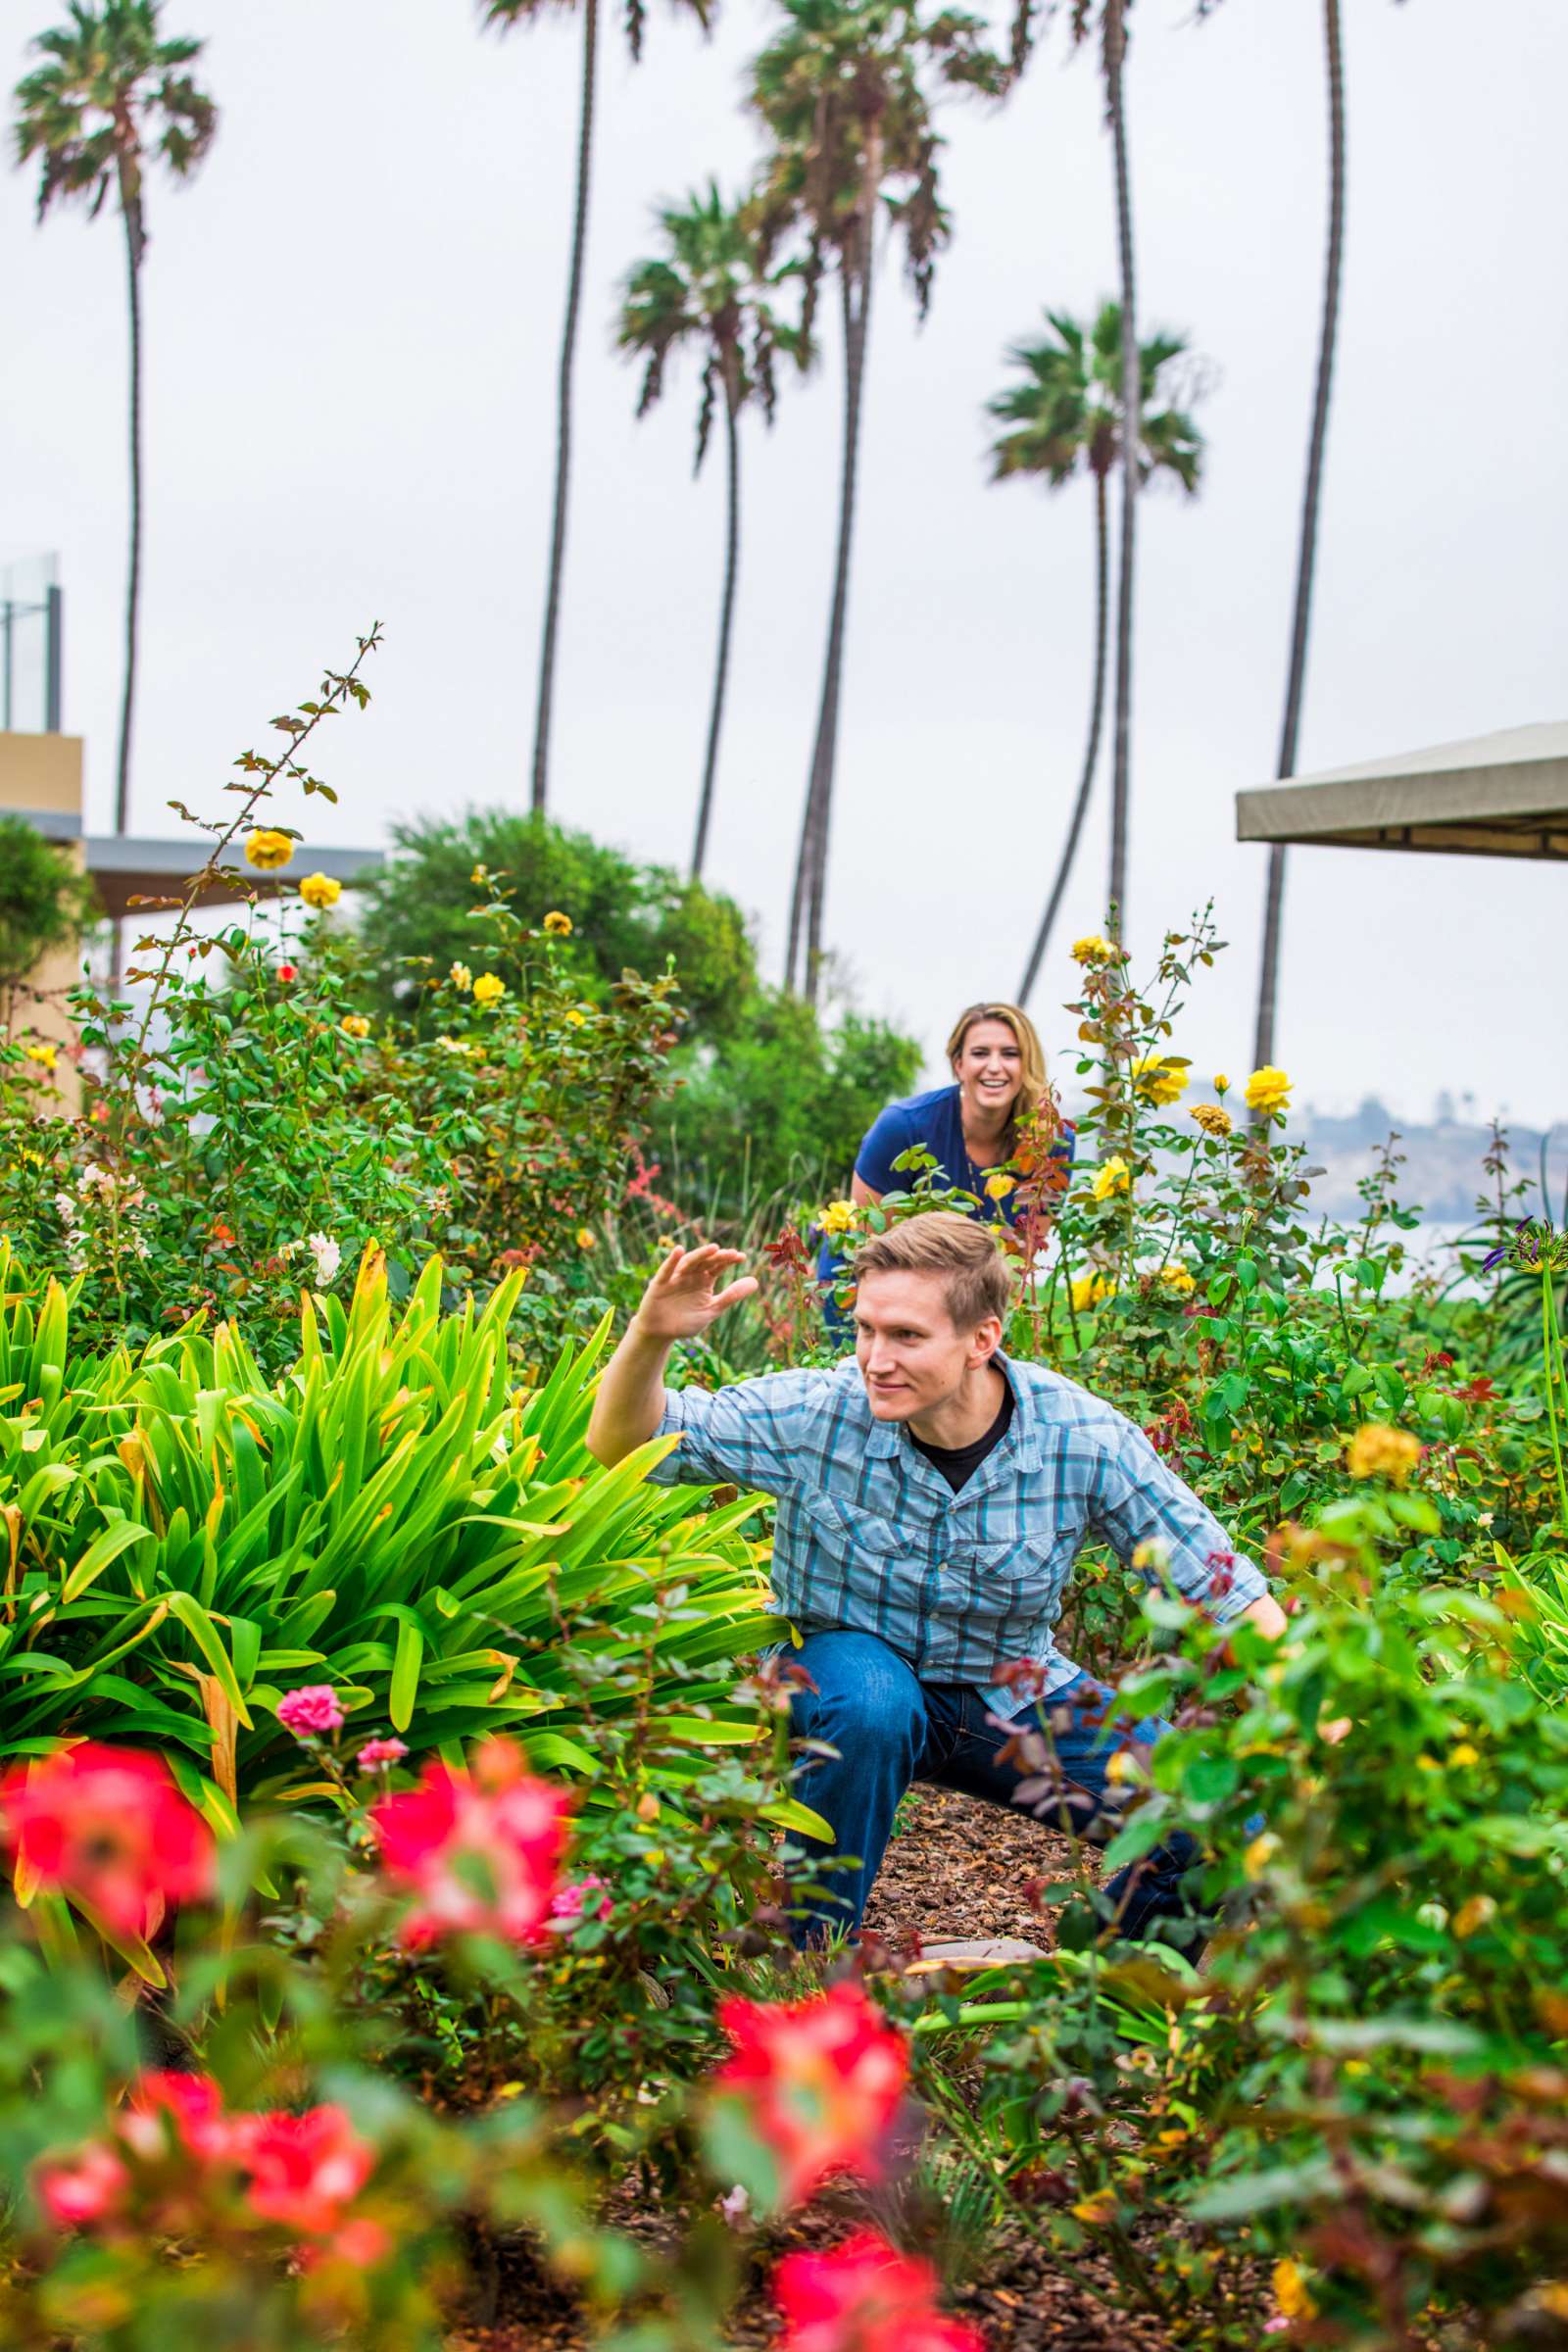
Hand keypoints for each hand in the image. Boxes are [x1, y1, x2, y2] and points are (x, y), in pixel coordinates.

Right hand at [634, 1245, 757, 1341]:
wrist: (661, 1334)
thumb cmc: (686, 1321)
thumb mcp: (712, 1310)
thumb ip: (731, 1296)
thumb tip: (756, 1281)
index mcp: (704, 1280)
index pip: (719, 1266)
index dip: (729, 1260)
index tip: (742, 1257)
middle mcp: (691, 1275)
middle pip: (706, 1262)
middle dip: (719, 1257)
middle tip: (732, 1254)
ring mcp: (675, 1277)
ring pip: (689, 1262)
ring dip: (701, 1254)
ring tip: (714, 1248)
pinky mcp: (660, 1283)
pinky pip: (666, 1270)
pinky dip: (672, 1260)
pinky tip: (679, 1251)